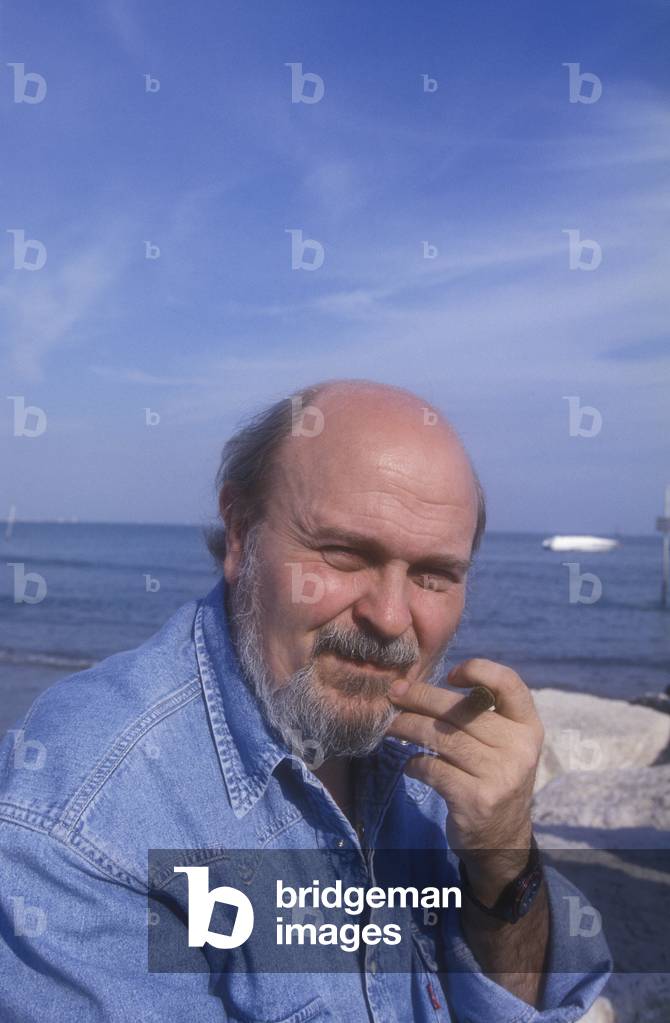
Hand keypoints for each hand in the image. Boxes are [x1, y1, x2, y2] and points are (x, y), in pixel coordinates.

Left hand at [386, 658, 544, 904]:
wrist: (501, 838)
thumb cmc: (493, 775)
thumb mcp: (501, 743)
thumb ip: (478, 713)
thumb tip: (418, 684)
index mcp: (528, 726)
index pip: (509, 683)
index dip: (479, 670)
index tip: (450, 675)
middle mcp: (519, 748)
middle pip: (461, 710)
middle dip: (421, 697)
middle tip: (394, 693)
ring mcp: (500, 775)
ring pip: (442, 738)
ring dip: (408, 727)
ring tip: (390, 724)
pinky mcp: (477, 799)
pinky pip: (433, 769)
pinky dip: (415, 764)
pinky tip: (412, 765)